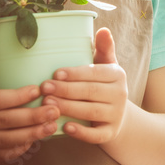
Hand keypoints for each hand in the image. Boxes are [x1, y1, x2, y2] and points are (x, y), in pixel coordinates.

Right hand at [0, 48, 58, 160]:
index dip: (18, 96)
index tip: (38, 90)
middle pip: (4, 121)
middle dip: (32, 117)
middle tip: (54, 109)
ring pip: (7, 140)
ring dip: (32, 134)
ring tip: (52, 125)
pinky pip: (3, 154)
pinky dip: (20, 148)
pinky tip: (37, 138)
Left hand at [40, 27, 127, 144]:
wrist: (118, 115)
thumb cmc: (103, 85)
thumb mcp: (106, 66)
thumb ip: (103, 48)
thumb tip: (103, 29)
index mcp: (117, 74)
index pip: (95, 73)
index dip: (75, 73)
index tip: (55, 74)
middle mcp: (120, 94)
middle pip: (91, 92)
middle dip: (66, 90)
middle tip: (44, 88)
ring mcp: (117, 115)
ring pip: (91, 112)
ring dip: (69, 108)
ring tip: (48, 104)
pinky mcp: (111, 133)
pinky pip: (96, 135)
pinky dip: (81, 132)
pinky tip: (65, 127)